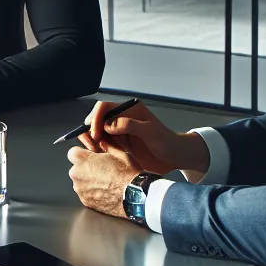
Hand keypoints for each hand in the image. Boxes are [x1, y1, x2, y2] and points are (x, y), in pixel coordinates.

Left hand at [66, 144, 140, 217]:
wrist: (135, 195)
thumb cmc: (128, 174)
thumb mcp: (119, 153)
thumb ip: (106, 145)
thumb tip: (102, 142)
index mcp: (82, 160)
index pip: (72, 153)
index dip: (83, 154)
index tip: (91, 157)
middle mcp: (77, 175)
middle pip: (76, 168)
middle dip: (86, 168)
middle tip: (101, 169)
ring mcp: (80, 190)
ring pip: (80, 182)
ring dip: (88, 181)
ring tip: (106, 182)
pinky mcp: (86, 202)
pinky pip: (85, 194)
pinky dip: (93, 192)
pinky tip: (106, 191)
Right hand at [76, 100, 202, 175]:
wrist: (175, 158)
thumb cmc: (168, 143)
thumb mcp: (152, 132)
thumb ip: (131, 125)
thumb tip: (109, 124)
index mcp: (129, 110)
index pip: (104, 107)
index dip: (96, 119)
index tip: (96, 134)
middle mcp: (121, 119)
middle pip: (96, 120)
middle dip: (90, 131)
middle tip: (93, 145)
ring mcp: (119, 132)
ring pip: (96, 133)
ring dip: (92, 141)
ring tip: (96, 152)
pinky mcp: (118, 145)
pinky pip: (102, 145)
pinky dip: (98, 150)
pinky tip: (103, 157)